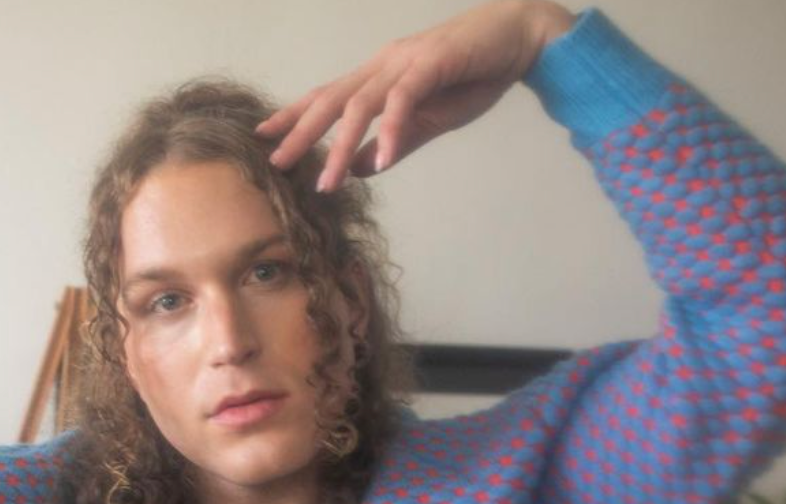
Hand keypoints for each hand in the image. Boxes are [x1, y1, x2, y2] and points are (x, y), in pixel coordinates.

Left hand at [258, 0, 575, 190]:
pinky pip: (403, 101)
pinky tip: (379, 160)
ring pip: (360, 104)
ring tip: (326, 182)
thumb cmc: (475, 76)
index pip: (327, 96)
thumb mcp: (431, 119)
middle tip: (275, 163)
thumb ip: (396, 142)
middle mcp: (384, 65)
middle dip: (301, 132)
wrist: (520, 39)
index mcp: (378, 75)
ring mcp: (405, 63)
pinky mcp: (432, 64)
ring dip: (340, 146)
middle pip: (331, 100)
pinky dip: (390, 132)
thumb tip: (358, 168)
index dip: (295, 115)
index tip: (265, 137)